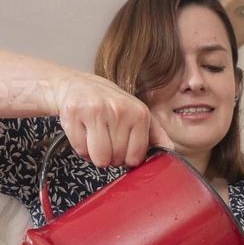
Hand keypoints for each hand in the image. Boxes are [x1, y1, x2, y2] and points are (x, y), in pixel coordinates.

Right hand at [52, 72, 172, 167]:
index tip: (123, 148)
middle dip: (111, 157)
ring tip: (96, 138)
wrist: (78, 85)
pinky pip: (80, 150)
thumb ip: (156, 134)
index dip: (127, 159)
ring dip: (96, 155)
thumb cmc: (110, 104)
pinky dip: (81, 148)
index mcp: (139, 113)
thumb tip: (170, 151)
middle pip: (117, 159)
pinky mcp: (74, 113)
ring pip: (99, 158)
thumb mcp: (138, 114)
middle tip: (106, 140)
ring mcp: (96, 111)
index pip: (135, 157)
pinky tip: (84, 133)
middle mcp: (119, 110)